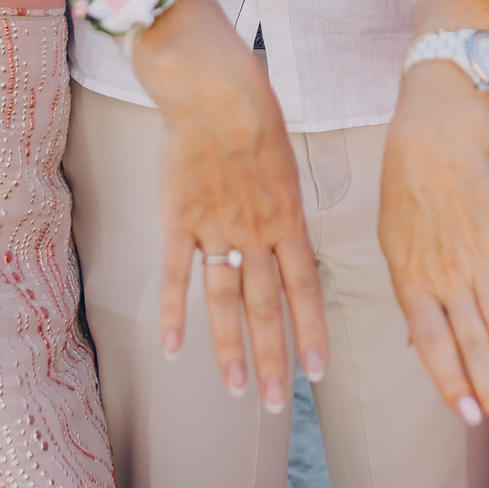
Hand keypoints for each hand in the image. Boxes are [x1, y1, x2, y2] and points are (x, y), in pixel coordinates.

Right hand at [134, 0, 328, 410]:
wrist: (214, 84)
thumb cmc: (253, 109)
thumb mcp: (286, 157)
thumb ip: (284, 201)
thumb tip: (288, 231)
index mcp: (289, 216)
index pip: (306, 288)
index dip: (311, 331)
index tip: (317, 371)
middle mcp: (257, 231)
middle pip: (268, 308)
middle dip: (273, 359)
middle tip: (275, 403)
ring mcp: (216, 229)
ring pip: (226, 302)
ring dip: (230, 350)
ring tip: (235, 391)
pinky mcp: (178, 219)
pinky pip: (177, 274)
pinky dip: (173, 314)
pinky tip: (171, 349)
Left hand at [378, 67, 488, 444]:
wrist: (432, 135)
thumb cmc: (406, 192)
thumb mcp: (393, 248)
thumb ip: (411, 299)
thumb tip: (416, 347)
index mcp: (412, 283)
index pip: (434, 347)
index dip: (453, 385)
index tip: (470, 420)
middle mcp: (446, 277)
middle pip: (474, 345)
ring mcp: (479, 257)